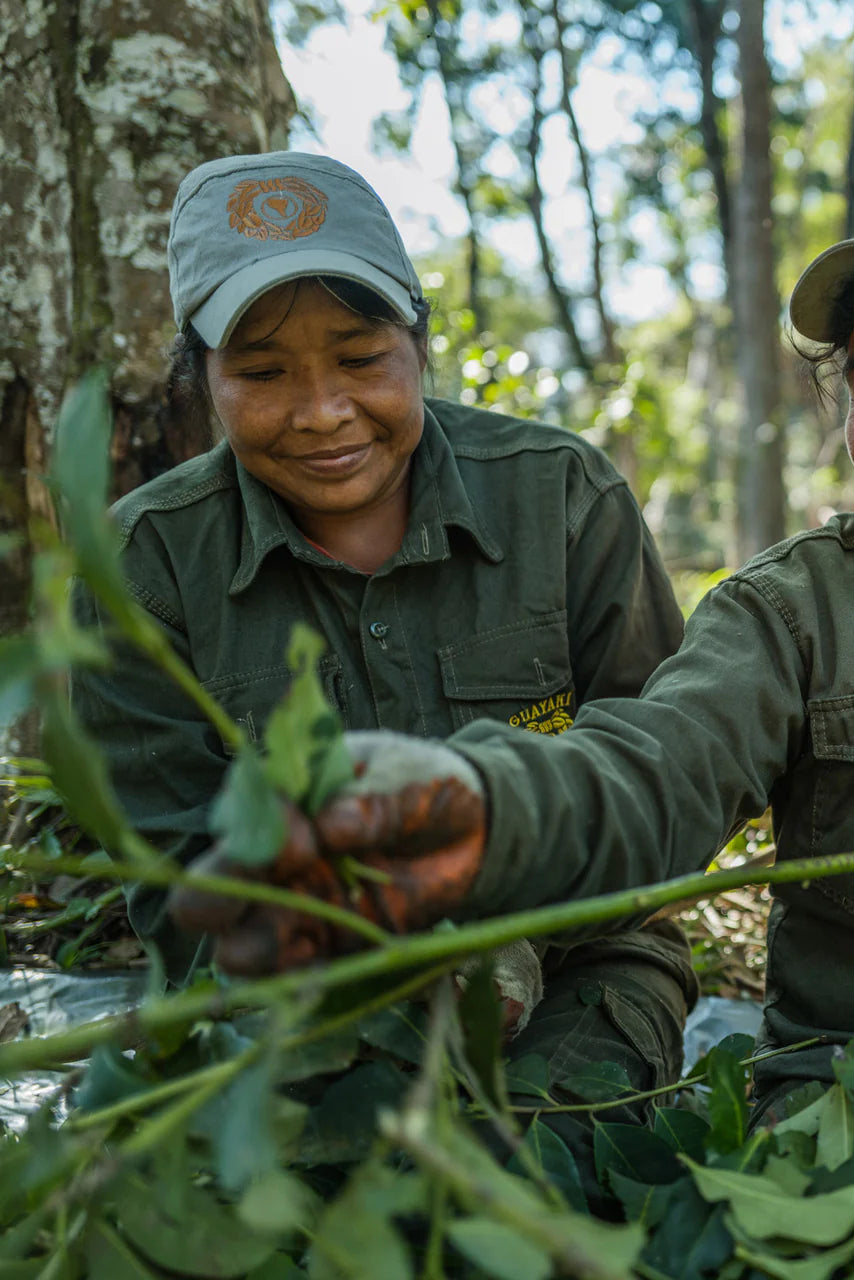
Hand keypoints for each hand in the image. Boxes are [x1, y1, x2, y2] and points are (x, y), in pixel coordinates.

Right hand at [168, 733, 486, 974]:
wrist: (471, 830)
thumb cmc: (421, 785)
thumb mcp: (404, 776)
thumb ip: (371, 799)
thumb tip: (332, 825)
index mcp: (280, 799)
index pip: (236, 819)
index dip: (258, 835)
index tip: (304, 840)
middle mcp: (270, 858)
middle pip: (206, 890)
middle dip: (218, 896)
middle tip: (272, 896)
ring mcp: (292, 907)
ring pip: (235, 944)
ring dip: (252, 947)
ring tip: (298, 935)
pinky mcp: (324, 947)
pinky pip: (289, 977)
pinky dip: (296, 981)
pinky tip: (324, 966)